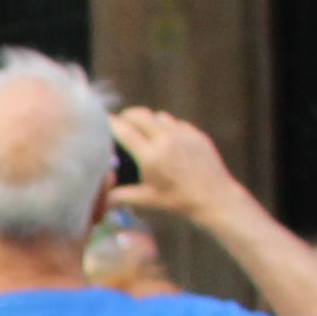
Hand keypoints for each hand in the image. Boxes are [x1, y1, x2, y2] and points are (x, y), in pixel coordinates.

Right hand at [106, 107, 245, 214]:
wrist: (215, 198)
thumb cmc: (179, 202)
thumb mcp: (147, 201)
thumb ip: (121, 197)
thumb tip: (102, 200)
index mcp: (151, 156)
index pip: (124, 129)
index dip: (110, 123)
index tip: (102, 123)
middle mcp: (166, 140)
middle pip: (139, 114)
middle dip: (127, 115)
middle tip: (121, 123)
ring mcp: (183, 134)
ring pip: (158, 116)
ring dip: (148, 121)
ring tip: (144, 132)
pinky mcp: (196, 134)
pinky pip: (176, 123)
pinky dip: (167, 128)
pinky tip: (167, 141)